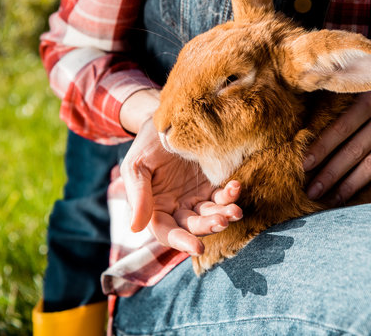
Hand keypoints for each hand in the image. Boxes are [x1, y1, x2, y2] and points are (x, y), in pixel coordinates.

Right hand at [119, 91, 242, 255]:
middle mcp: (177, 207)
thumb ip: (138, 196)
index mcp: (156, 208)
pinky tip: (235, 186)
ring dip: (224, 214)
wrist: (165, 122)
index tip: (198, 248)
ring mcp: (196, 197)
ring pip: (211, 213)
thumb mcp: (137, 167)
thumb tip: (136, 228)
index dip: (181, 242)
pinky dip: (230, 194)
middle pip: (193, 225)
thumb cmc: (146, 145)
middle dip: (208, 226)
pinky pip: (222, 194)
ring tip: (235, 211)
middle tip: (222, 221)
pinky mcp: (211, 184)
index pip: (167, 232)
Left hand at [304, 52, 370, 204]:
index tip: (303, 165)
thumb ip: (353, 83)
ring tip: (332, 199)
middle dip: (330, 174)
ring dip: (351, 185)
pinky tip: (367, 200)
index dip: (321, 148)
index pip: (341, 128)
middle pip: (354, 151)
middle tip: (311, 191)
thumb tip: (318, 87)